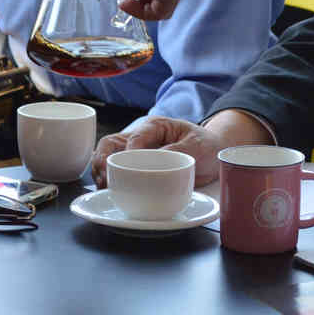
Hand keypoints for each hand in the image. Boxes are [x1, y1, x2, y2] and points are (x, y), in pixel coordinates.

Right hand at [89, 110, 269, 187]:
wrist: (213, 154)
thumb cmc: (205, 145)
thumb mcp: (197, 146)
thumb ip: (177, 151)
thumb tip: (155, 163)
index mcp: (155, 126)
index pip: (135, 137)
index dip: (128, 153)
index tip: (125, 168)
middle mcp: (140, 136)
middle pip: (112, 142)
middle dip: (103, 159)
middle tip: (104, 176)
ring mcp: (135, 150)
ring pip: (108, 154)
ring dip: (100, 168)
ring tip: (102, 184)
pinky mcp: (135, 165)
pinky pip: (115, 168)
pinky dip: (107, 177)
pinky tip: (106, 188)